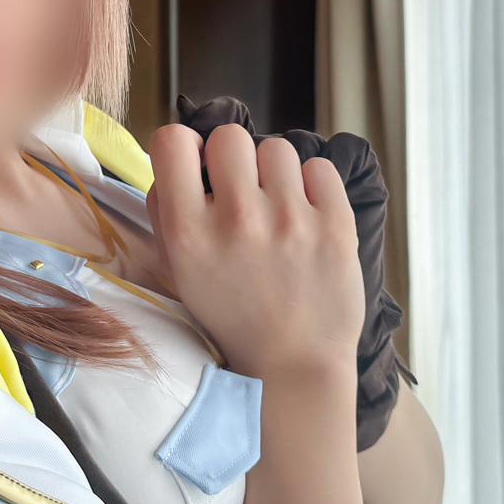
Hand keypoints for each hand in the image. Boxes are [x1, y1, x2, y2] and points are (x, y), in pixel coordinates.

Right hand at [145, 121, 363, 389]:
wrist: (292, 367)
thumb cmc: (231, 318)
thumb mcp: (180, 272)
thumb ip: (167, 212)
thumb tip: (177, 158)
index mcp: (189, 232)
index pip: (173, 140)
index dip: (185, 148)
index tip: (197, 169)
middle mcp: (237, 218)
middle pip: (229, 135)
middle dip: (233, 159)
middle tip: (242, 192)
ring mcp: (290, 219)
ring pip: (277, 149)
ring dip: (274, 174)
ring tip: (278, 210)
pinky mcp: (335, 224)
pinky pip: (320, 168)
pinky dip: (313, 187)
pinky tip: (306, 217)